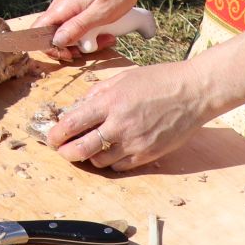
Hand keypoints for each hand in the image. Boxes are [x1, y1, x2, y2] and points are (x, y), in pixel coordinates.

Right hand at [36, 0, 143, 51]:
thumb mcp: (100, 13)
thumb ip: (77, 26)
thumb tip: (56, 40)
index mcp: (63, 6)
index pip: (38, 29)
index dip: (49, 46)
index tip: (69, 54)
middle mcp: (62, 6)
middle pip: (52, 34)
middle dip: (70, 47)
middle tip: (91, 49)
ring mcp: (70, 6)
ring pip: (67, 32)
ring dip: (83, 42)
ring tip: (105, 39)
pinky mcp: (79, 8)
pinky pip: (77, 26)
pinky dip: (89, 34)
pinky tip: (105, 33)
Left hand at [47, 61, 212, 171]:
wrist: (193, 92)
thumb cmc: (158, 80)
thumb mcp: (122, 78)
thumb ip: (97, 93)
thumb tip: (78, 107)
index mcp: (109, 101)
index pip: (72, 124)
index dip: (57, 134)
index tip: (50, 138)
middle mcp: (119, 124)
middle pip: (81, 148)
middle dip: (66, 152)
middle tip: (62, 151)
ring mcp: (134, 142)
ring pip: (99, 161)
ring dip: (89, 158)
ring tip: (88, 150)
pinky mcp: (147, 155)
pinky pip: (119, 166)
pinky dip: (110, 162)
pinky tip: (110, 153)